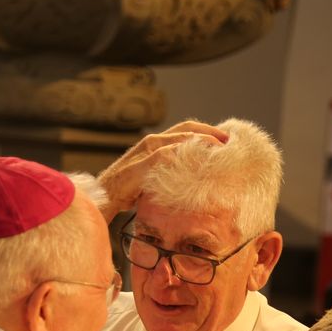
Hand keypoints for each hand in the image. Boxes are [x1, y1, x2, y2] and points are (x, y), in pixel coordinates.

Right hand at [95, 120, 228, 220]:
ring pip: (177, 138)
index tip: (228, 140)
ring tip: (221, 148)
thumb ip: (171, 176)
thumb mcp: (154, 182)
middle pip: (185, 128)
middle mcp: (149, 143)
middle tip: (231, 140)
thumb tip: (196, 183)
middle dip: (210, 132)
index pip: (185, 130)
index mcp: (154, 145)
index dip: (208, 132)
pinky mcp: (137, 166)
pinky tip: (199, 159)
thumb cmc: (126, 195)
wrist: (100, 201)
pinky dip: (182, 154)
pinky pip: (163, 155)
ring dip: (201, 140)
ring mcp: (142, 153)